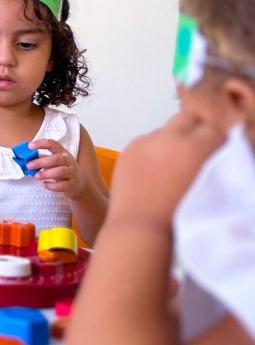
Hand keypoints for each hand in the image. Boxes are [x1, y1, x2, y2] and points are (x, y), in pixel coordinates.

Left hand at [27, 139, 85, 198]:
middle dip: (41, 162)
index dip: (41, 144)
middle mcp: (68, 161)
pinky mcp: (72, 185)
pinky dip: (52, 185)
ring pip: (60, 171)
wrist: (80, 184)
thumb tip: (27, 159)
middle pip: (56, 159)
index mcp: (62, 153)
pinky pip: (62, 185)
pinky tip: (45, 184)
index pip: (53, 144)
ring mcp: (72, 173)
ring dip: (46, 173)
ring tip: (36, 176)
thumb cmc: (63, 170)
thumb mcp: (55, 162)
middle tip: (29, 165)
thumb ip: (43, 159)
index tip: (30, 146)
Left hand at [107, 111, 224, 226]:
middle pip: (188, 117)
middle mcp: (170, 138)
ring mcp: (146, 142)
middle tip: (194, 149)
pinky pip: (145, 142)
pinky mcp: (129, 149)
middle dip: (194, 129)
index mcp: (197, 147)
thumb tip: (213, 147)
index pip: (214, 128)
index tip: (214, 149)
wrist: (141, 228)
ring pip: (165, 130)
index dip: (215, 139)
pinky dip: (151, 151)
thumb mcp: (208, 184)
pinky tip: (152, 172)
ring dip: (170, 141)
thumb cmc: (181, 215)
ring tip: (169, 167)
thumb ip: (212, 160)